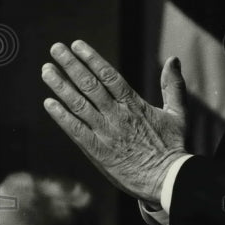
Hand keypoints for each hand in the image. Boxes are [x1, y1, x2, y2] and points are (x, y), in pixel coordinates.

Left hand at [41, 40, 186, 203]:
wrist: (167, 180)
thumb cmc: (172, 147)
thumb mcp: (177, 113)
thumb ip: (173, 85)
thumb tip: (173, 59)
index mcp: (134, 104)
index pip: (109, 75)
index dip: (91, 58)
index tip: (77, 45)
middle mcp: (117, 115)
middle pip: (90, 85)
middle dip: (71, 65)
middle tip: (56, 49)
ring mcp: (105, 133)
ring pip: (79, 104)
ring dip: (60, 86)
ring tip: (47, 71)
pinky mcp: (97, 151)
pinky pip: (75, 130)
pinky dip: (61, 116)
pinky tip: (48, 103)